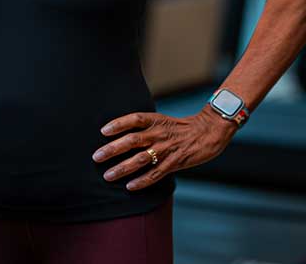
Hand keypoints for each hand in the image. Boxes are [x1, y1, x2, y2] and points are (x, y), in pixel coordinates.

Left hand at [92, 106, 236, 190]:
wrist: (209, 131)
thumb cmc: (183, 127)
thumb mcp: (163, 121)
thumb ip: (145, 127)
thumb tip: (122, 136)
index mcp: (156, 120)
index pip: (134, 119)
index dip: (118, 124)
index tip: (103, 131)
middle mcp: (159, 133)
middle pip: (132, 140)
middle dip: (113, 149)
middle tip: (96, 157)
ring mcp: (167, 148)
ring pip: (141, 159)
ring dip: (123, 168)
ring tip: (108, 176)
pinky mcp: (175, 162)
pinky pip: (155, 173)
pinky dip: (142, 181)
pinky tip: (130, 186)